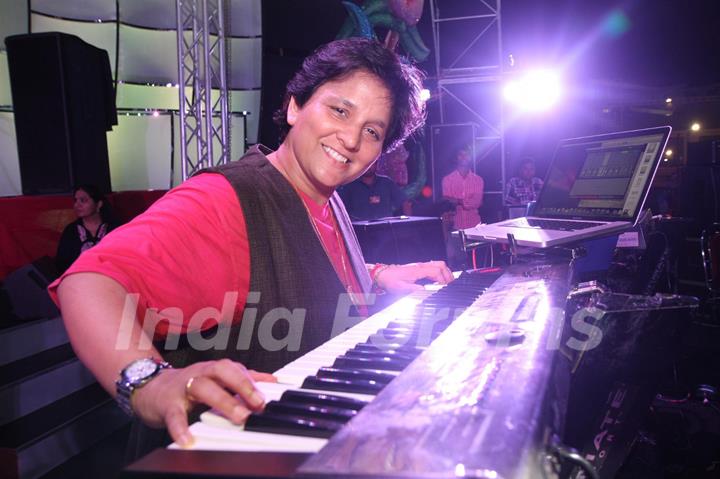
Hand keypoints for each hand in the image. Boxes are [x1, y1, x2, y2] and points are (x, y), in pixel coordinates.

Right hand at [131, 359, 276, 446]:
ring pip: (202, 387)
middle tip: (258, 404)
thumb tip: (271, 380)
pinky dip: (181, 428)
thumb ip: (241, 379)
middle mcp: (199, 373)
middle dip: (242, 384)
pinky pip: (174, 414)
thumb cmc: (188, 385)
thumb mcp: (215, 379)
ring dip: (223, 402)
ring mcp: (183, 387)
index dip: (252, 380)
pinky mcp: (167, 404)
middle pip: (222, 370)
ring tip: (239, 418)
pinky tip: (189, 440)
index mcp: (213, 369)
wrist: (149, 388)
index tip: (268, 397)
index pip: (235, 368)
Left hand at [375, 261, 453, 293]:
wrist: (383, 275)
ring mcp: (420, 265)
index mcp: (418, 270)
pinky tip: (440, 279)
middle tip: (451, 285)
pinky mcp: (419, 267)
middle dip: (448, 275)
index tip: (445, 288)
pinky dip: (440, 272)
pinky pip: (434, 266)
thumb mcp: (402, 288)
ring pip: (438, 264)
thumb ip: (415, 290)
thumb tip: (426, 292)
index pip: (436, 271)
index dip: (443, 280)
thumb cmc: (391, 280)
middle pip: (441, 265)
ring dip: (445, 272)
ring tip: (448, 282)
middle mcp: (421, 266)